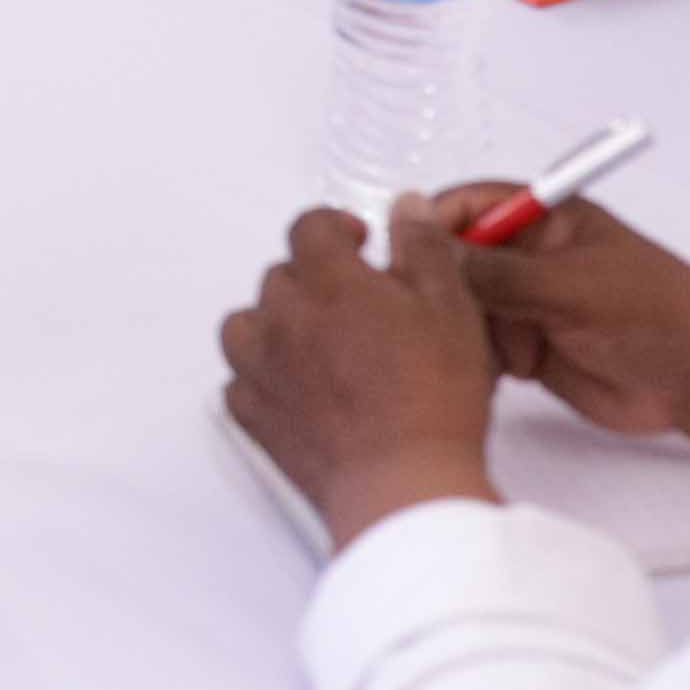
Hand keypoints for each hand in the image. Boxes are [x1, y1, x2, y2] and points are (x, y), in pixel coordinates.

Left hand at [217, 206, 502, 550]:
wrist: (404, 480)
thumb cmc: (431, 399)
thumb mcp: (450, 305)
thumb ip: (423, 247)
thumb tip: (406, 208)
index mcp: (330, 282)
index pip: (309, 227)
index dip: (334, 227)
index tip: (357, 242)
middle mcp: (285, 319)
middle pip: (280, 275)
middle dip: (314, 277)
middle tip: (354, 301)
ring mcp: (263, 369)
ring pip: (247, 324)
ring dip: (276, 321)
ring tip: (314, 337)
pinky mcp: (257, 417)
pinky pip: (238, 380)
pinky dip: (260, 375)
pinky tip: (293, 383)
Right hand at [398, 191, 689, 475]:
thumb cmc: (663, 315)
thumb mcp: (574, 287)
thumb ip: (502, 272)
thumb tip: (435, 249)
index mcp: (547, 218)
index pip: (470, 204)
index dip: (435, 225)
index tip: (412, 257)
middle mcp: (530, 257)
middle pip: (457, 260)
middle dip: (452, 289)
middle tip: (468, 318)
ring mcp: (529, 304)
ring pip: (464, 310)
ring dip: (472, 332)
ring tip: (510, 353)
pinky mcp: (530, 349)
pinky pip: (483, 349)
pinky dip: (485, 362)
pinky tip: (511, 373)